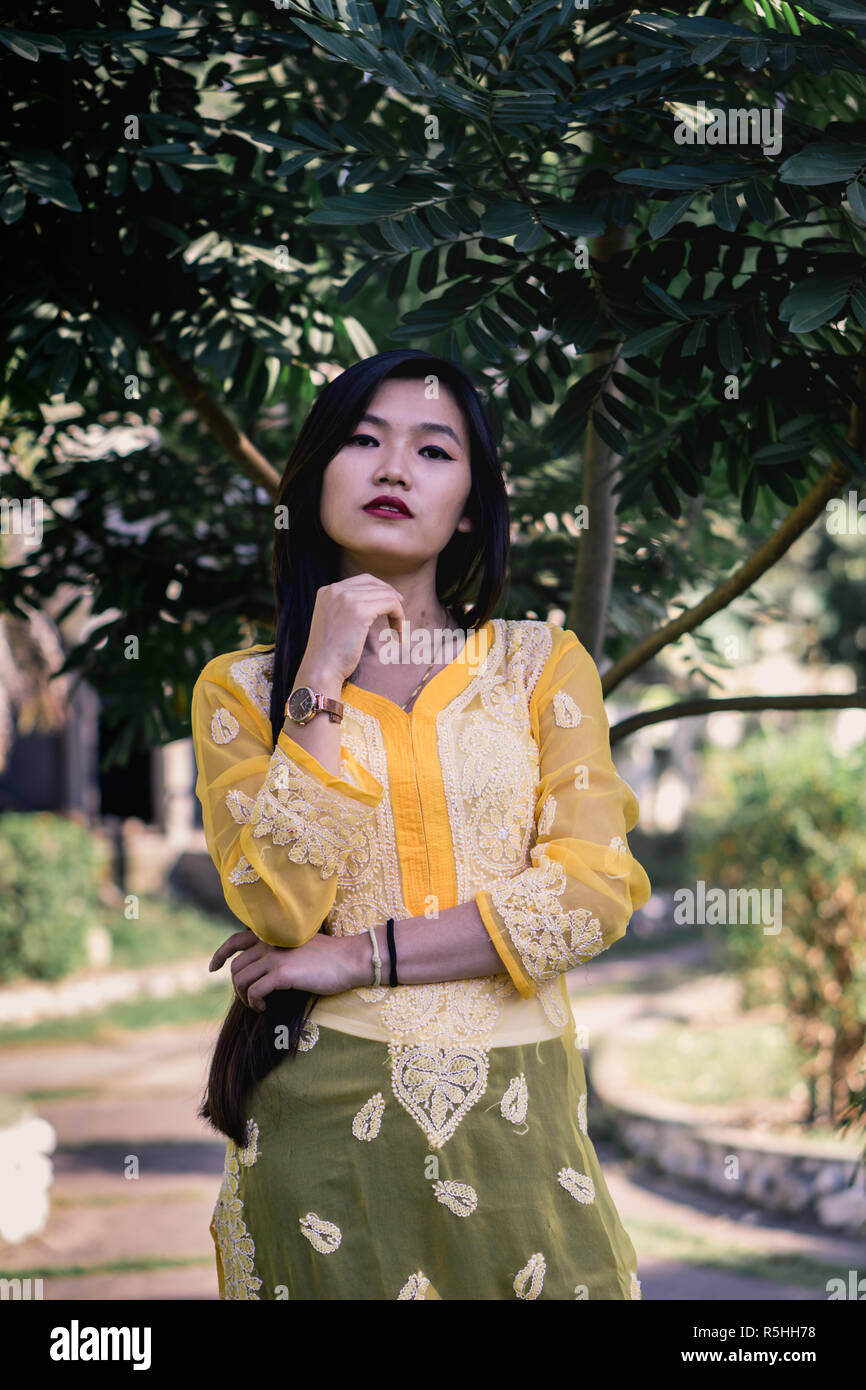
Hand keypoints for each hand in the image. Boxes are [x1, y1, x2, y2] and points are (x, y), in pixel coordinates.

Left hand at [208, 928, 364, 1008]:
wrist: (350, 959)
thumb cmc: (329, 958)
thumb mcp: (299, 947)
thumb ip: (280, 951)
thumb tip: (262, 969)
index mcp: (273, 935)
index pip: (236, 939)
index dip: (221, 954)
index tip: (212, 968)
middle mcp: (270, 943)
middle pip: (236, 967)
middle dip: (237, 987)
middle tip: (249, 999)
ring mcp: (275, 957)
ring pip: (241, 980)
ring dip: (245, 997)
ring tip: (259, 1004)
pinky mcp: (282, 973)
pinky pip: (254, 991)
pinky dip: (255, 1002)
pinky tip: (264, 1007)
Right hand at [299, 574, 405, 685]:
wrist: (321, 669)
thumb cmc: (329, 653)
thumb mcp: (333, 622)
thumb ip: (346, 608)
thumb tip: (374, 603)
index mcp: (327, 591)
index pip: (363, 580)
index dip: (382, 589)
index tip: (394, 603)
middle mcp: (335, 589)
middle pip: (375, 584)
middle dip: (392, 598)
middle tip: (400, 615)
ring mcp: (347, 598)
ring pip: (386, 594)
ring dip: (397, 611)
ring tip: (398, 631)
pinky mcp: (360, 610)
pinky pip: (391, 604)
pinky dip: (399, 617)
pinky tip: (398, 633)